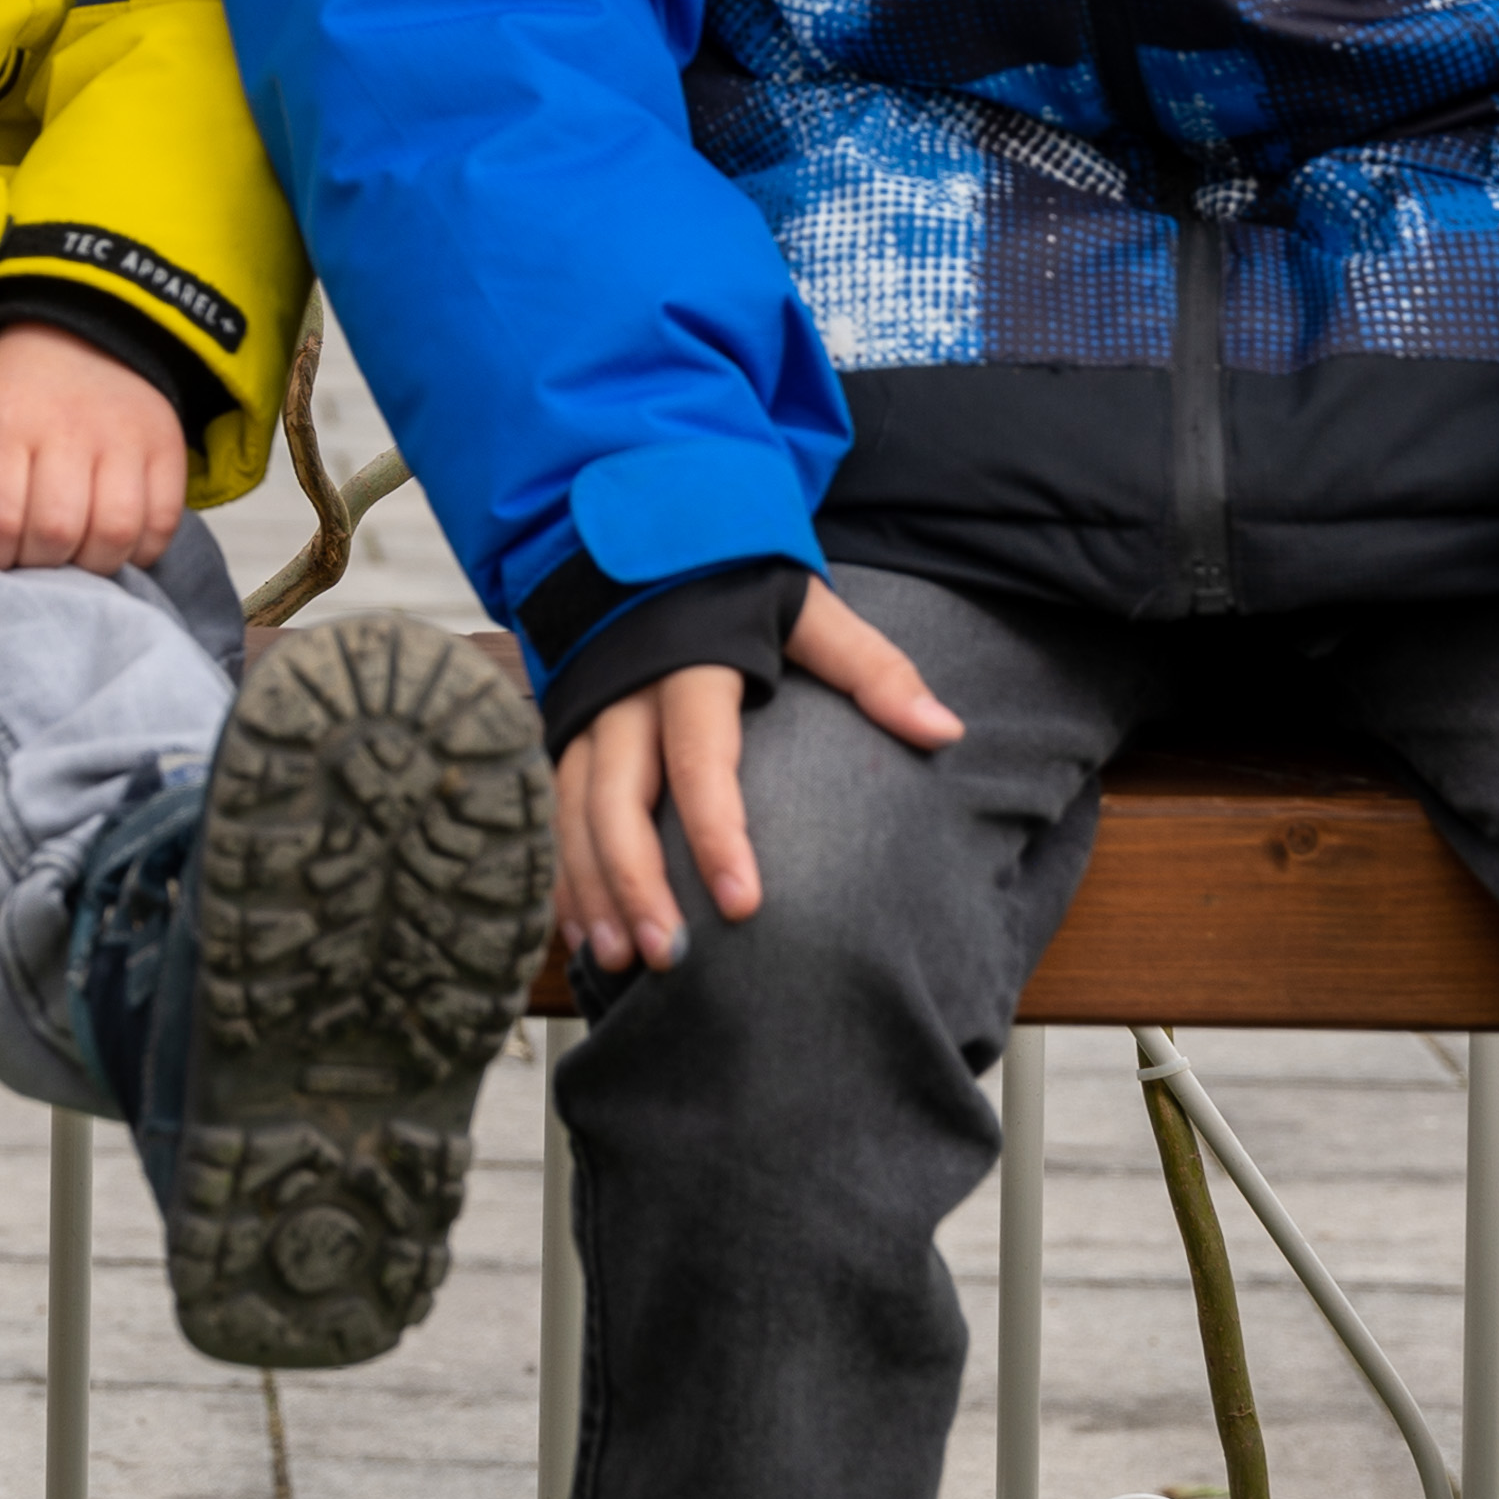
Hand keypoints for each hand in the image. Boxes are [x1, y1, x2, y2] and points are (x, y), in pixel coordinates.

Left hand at [0, 325, 188, 574]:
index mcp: (5, 425)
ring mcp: (124, 439)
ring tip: (75, 558)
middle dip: (40, 565)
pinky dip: (140, 551)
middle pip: (56, 533)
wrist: (82, 333)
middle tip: (33, 557)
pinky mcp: (166, 448)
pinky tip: (115, 545)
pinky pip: (162, 522)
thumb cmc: (14, 395)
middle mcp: (67, 429)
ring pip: (114, 533)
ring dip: (91, 565)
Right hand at [555, 582, 962, 973]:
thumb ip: (873, 669)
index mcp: (691, 662)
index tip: (744, 906)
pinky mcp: (566, 731)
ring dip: (592, 888)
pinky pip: (555, 811)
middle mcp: (626, 692)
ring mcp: (586, 713)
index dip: (715, 833)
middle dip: (635, 881)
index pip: (700, 759)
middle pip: (619, 797)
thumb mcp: (810, 610)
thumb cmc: (741, 581)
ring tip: (622, 960)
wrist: (653, 538)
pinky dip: (565, 873)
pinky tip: (587, 930)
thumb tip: (943, 731)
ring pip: (575, 811)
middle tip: (669, 955)